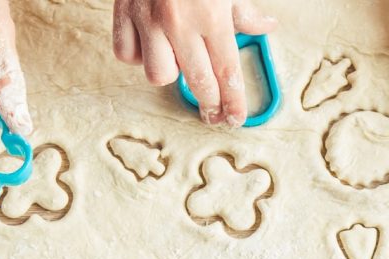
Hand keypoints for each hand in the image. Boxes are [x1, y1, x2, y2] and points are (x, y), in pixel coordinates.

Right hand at [113, 0, 276, 125]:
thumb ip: (245, 10)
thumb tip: (267, 27)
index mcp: (211, 15)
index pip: (227, 72)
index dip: (233, 101)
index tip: (235, 118)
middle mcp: (178, 22)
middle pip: (197, 81)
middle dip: (209, 103)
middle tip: (215, 113)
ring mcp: (146, 20)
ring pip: (157, 74)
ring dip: (170, 71)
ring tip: (178, 60)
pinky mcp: (121, 13)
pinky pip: (126, 54)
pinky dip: (137, 54)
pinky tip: (150, 44)